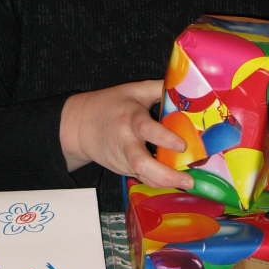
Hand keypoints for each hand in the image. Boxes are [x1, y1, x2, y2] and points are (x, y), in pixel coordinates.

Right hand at [60, 80, 193, 189]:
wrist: (79, 126)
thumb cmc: (110, 105)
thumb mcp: (133, 90)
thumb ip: (158, 88)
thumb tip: (186, 84)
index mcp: (130, 119)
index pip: (147, 130)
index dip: (165, 139)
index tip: (183, 145)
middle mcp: (126, 142)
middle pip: (142, 164)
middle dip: (166, 175)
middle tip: (189, 180)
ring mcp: (123, 159)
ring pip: (143, 176)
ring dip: (165, 183)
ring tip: (188, 183)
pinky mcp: (122, 169)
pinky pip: (142, 178)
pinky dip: (158, 181)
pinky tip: (175, 180)